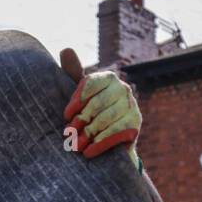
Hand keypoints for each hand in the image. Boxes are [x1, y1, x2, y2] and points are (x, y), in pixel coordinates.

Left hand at [60, 48, 141, 169]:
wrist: (111, 144)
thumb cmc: (92, 115)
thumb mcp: (82, 96)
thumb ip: (73, 73)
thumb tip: (65, 49)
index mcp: (109, 78)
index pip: (91, 84)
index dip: (77, 100)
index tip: (66, 115)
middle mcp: (123, 89)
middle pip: (98, 104)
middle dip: (81, 120)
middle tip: (68, 134)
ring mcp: (132, 106)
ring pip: (106, 119)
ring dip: (89, 134)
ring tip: (76, 145)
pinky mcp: (136, 124)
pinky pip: (116, 133)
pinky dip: (100, 144)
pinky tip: (89, 152)